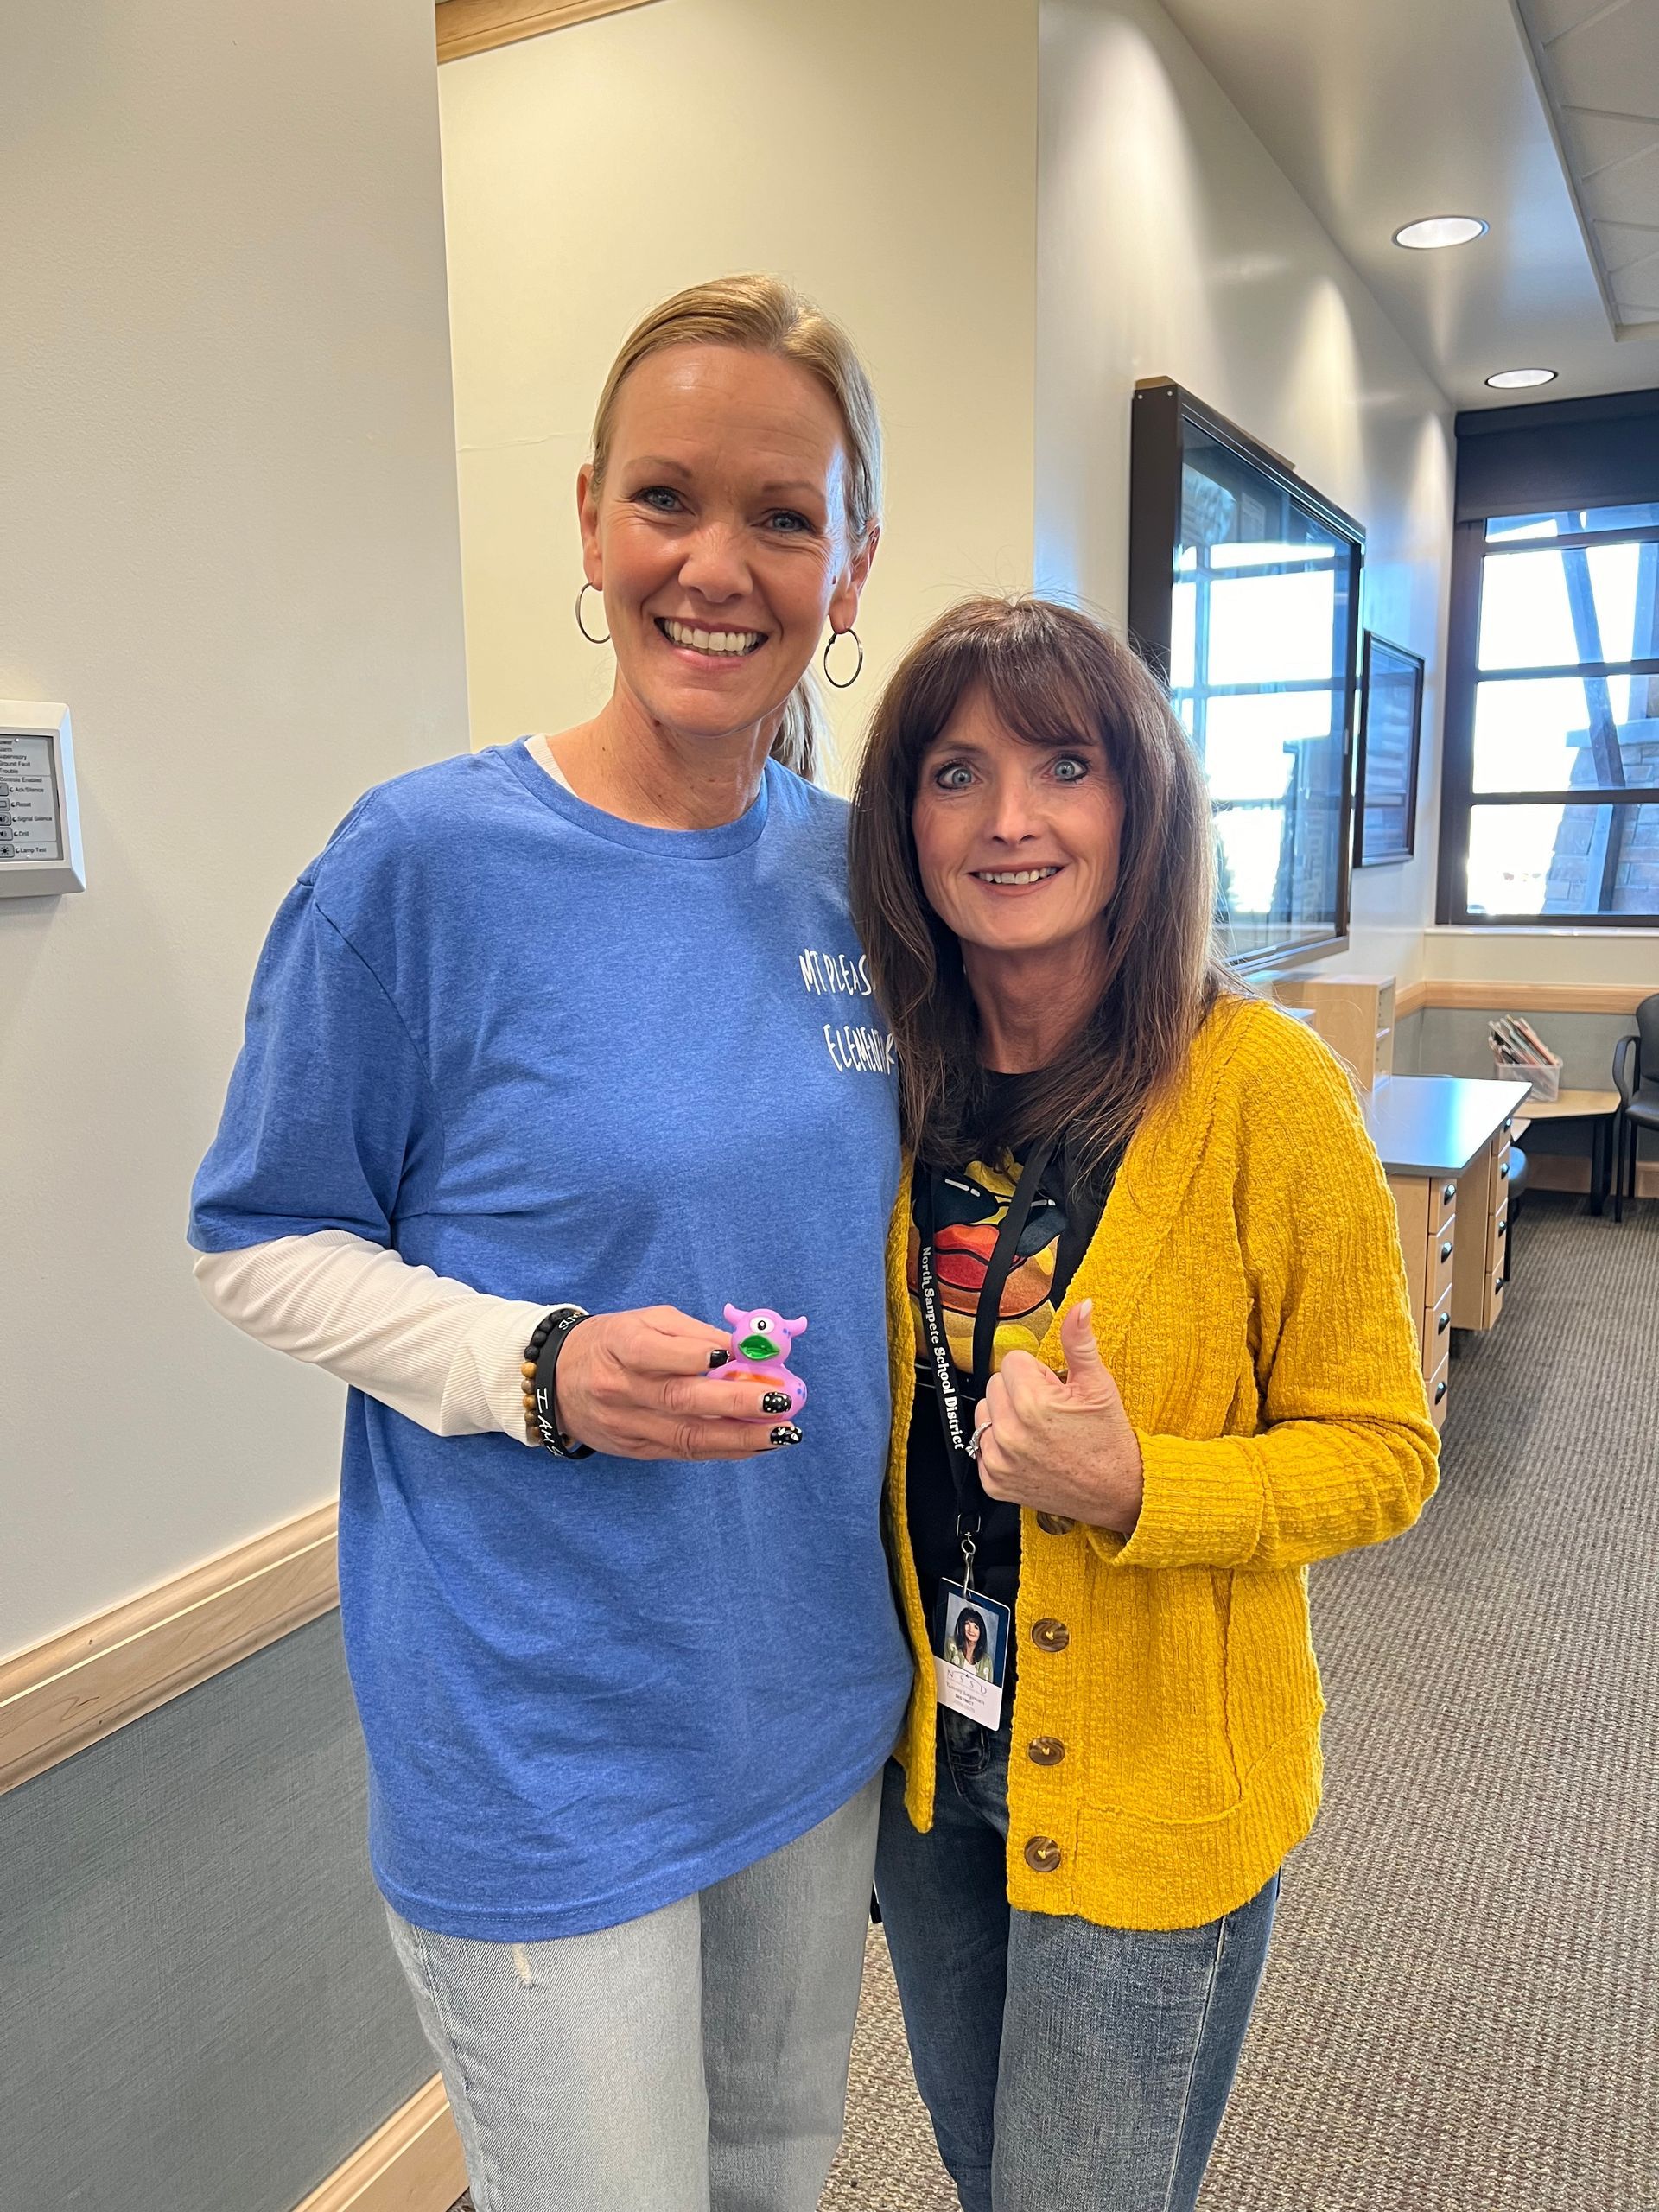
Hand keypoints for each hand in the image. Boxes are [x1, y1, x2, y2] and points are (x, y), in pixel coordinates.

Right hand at [553, 1305, 799, 1460]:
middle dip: (737, 1403)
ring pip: (687, 1436)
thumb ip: (694, 1334)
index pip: (657, 1353)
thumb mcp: (646, 1321)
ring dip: (741, 1437)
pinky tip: (758, 1444)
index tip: (738, 1357)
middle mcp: (621, 1389)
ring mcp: (626, 1425)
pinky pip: (685, 1452)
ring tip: (783, 1432)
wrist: (556, 1380)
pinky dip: (725, 1450)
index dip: (697, 1356)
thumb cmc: (612, 1342)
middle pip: (680, 1399)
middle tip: (783, 1402)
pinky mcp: (634, 1450)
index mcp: (621, 1346)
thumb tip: (746, 1350)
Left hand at [974, 1300, 1143, 1534]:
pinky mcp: (994, 1482)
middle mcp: (1009, 1433)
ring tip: (1039, 1431)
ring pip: (985, 1414)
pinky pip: (981, 1447)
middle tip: (1051, 1411)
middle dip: (1020, 1392)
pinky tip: (1029, 1452)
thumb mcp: (1098, 1386)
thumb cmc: (1109, 1441)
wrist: (1116, 1492)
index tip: (1055, 1391)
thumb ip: (1080, 1342)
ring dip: (1006, 1417)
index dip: (1038, 1373)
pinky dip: (1000, 1447)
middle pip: (996, 1385)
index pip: (1013, 1361)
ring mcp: (998, 1461)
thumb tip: (1081, 1306)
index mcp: (1031, 1404)